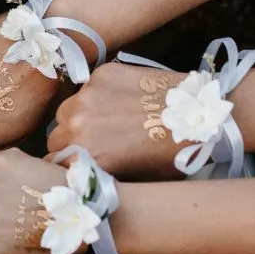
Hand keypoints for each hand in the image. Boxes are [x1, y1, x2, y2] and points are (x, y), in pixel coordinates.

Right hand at [48, 63, 184, 178]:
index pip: (52, 161)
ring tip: (110, 120)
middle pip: (56, 135)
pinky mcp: (100, 75)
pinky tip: (123, 101)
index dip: (67, 163)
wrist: (202, 116)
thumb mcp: (133, 178)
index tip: (80, 162)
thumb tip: (81, 173)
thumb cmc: (172, 155)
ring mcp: (87, 96)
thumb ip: (98, 173)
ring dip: (80, 116)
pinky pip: (86, 88)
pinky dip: (98, 96)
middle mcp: (77, 125)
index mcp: (85, 155)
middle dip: (71, 140)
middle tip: (97, 142)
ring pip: (68, 110)